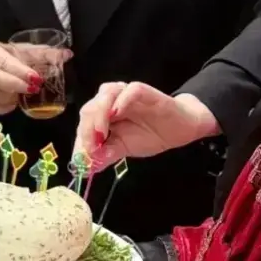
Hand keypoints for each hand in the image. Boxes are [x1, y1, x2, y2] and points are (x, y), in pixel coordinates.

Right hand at [0, 39, 69, 117]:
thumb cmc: (4, 57)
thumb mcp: (21, 51)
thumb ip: (43, 53)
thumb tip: (67, 55)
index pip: (3, 61)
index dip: (20, 70)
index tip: (37, 77)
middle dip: (17, 85)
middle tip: (34, 88)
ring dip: (13, 97)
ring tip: (24, 93)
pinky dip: (7, 106)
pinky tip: (13, 100)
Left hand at [76, 83, 219, 169]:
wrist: (179, 129)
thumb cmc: (149, 135)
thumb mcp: (123, 149)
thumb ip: (105, 155)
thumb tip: (85, 169)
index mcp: (103, 113)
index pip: (85, 122)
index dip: (80, 139)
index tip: (80, 159)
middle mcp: (111, 100)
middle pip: (90, 107)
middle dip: (87, 129)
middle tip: (90, 147)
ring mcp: (125, 94)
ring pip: (104, 95)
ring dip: (99, 114)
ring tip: (101, 133)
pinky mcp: (143, 91)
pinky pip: (129, 91)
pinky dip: (121, 101)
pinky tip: (117, 113)